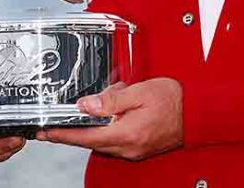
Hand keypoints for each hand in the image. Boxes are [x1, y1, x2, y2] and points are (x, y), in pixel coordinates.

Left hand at [38, 78, 182, 160]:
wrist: (198, 111)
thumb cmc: (173, 100)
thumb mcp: (137, 92)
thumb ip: (109, 100)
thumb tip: (85, 105)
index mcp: (126, 134)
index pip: (84, 137)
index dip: (61, 135)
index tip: (45, 133)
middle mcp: (128, 147)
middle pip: (91, 140)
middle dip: (77, 126)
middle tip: (65, 115)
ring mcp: (134, 150)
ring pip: (102, 140)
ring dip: (95, 125)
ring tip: (102, 103)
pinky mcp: (139, 148)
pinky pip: (114, 139)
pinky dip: (108, 127)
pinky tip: (113, 111)